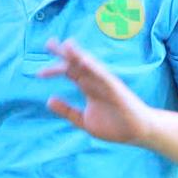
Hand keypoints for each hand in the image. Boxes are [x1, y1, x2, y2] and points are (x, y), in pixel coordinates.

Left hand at [38, 38, 153, 144]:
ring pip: (90, 66)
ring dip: (78, 55)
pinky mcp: (116, 90)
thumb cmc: (115, 126)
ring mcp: (106, 84)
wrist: (138, 134)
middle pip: (78, 64)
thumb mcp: (84, 120)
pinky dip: (94, 68)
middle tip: (48, 43)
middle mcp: (96, 82)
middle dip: (64, 54)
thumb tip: (48, 99)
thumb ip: (67, 110)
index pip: (70, 73)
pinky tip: (84, 61)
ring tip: (65, 44)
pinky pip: (104, 76)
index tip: (39, 73)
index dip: (55, 69)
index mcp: (88, 88)